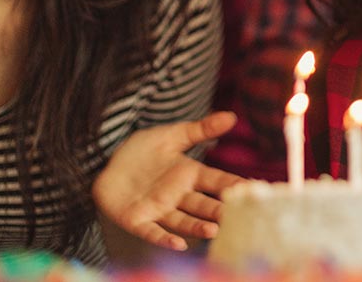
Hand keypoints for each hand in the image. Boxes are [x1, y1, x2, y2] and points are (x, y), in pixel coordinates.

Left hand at [93, 111, 245, 250]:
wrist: (107, 161)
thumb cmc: (143, 150)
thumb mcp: (173, 135)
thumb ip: (201, 129)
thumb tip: (231, 116)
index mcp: (189, 174)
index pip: (216, 180)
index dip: (233, 185)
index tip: (253, 188)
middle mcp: (178, 195)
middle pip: (202, 204)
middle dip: (219, 210)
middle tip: (237, 215)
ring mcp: (159, 209)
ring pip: (182, 220)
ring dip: (197, 227)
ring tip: (214, 230)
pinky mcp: (137, 220)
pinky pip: (153, 232)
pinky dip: (165, 239)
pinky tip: (179, 244)